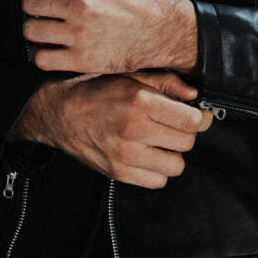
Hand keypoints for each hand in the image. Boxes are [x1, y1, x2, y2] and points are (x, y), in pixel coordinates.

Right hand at [11, 69, 213, 188]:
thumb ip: (166, 83)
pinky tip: (147, 155)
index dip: (199, 118)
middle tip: (174, 126)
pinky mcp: (118, 172)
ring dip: (172, 154)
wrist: (58, 112)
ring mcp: (126, 155)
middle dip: (185, 134)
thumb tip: (194, 97)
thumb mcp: (130, 75)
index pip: (192, 121)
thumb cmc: (94, 90)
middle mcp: (134, 130)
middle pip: (187, 143)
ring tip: (159, 142)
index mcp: (140, 101)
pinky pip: (157, 181)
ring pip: (175, 166)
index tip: (196, 116)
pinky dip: (156, 171)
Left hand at [18, 0, 197, 74]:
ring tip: (47, 25)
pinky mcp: (82, 60)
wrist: (163, 31)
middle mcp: (80, 5)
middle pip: (28, 3)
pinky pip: (41, 58)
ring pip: (30, 30)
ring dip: (34, 28)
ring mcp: (80, 34)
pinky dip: (40, 53)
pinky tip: (52, 46)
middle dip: (31, 3)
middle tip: (42, 5)